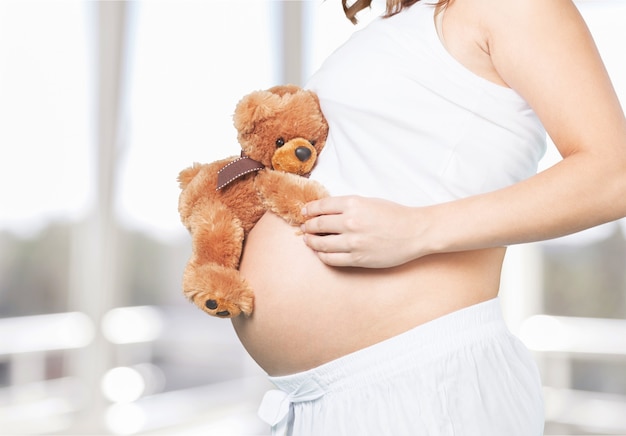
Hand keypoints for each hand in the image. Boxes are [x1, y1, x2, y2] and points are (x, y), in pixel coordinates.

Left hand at [300, 196, 426, 267]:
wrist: (415, 232)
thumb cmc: (395, 215)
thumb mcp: (369, 202)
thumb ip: (348, 206)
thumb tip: (326, 212)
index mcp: (353, 204)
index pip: (321, 206)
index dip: (309, 210)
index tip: (305, 212)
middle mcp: (351, 222)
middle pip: (318, 225)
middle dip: (308, 226)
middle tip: (304, 228)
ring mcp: (353, 242)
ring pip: (321, 244)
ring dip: (311, 242)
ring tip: (309, 241)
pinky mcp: (358, 258)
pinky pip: (332, 259)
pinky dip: (322, 256)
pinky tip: (321, 253)